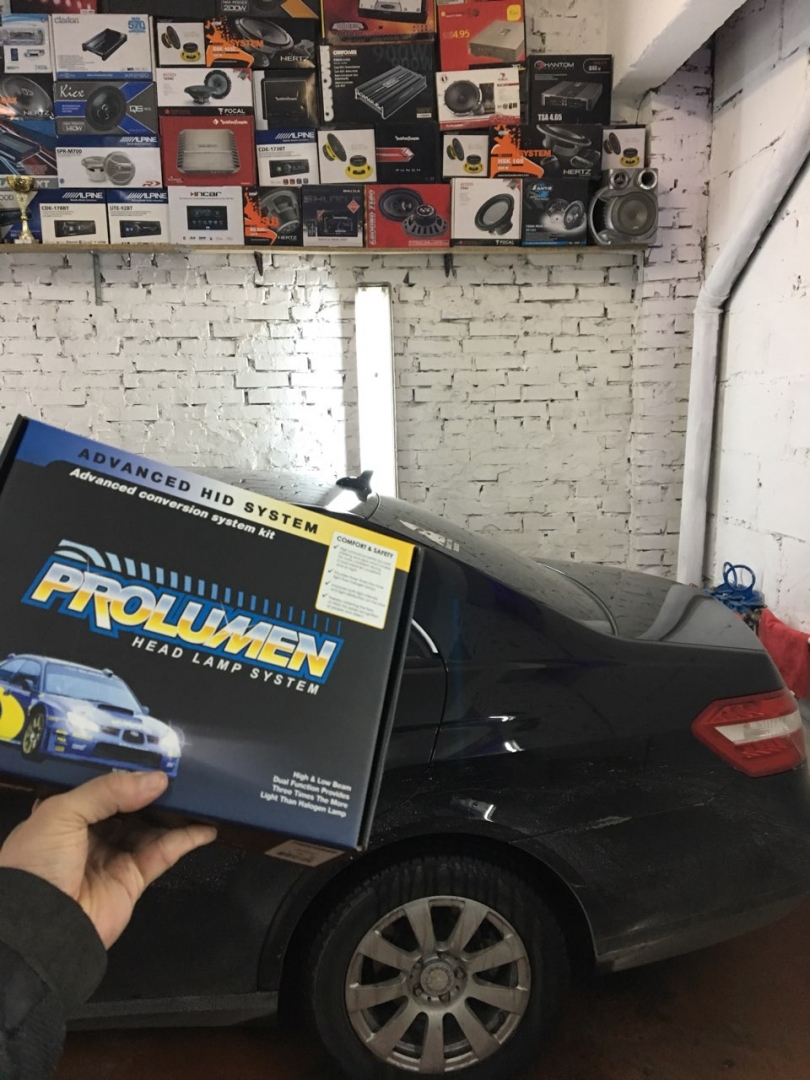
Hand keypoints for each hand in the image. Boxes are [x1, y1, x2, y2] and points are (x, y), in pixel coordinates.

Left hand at [0, 771, 216, 947]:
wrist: (39, 928)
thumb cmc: (38, 864)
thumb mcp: (62, 813)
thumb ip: (109, 791)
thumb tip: (156, 780)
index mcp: (64, 815)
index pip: (100, 786)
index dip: (125, 772)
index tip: (152, 756)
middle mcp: (89, 834)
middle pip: (129, 805)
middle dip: (152, 790)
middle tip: (181, 771)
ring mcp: (112, 858)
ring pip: (150, 827)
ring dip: (173, 812)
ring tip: (198, 793)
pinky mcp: (133, 880)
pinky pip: (164, 854)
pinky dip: (186, 840)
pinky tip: (205, 827)